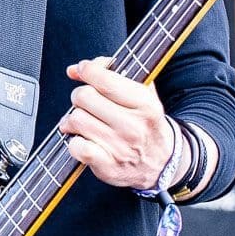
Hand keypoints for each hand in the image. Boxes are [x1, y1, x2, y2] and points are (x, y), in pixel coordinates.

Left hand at [59, 57, 183, 190]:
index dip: (87, 70)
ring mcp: (120, 148)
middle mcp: (133, 125)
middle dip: (80, 96)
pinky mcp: (107, 166)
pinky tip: (82, 140)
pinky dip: (74, 142)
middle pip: (84, 97)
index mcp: (144, 103)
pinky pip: (77, 147)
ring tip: (80, 122)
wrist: (161, 163)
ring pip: (76, 120)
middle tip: (85, 102)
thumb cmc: (145, 123)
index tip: (83, 69)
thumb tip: (74, 70)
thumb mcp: (142, 93)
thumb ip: (112, 73)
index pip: (104, 80)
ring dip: (73, 119)